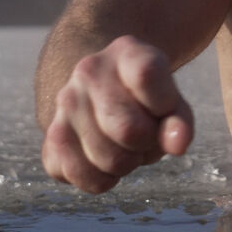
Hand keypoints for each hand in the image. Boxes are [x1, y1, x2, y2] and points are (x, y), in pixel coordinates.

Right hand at [41, 35, 194, 192]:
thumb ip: (179, 120)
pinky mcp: (51, 137)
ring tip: (127, 145)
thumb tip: (177, 146)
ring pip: (108, 160)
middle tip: (146, 134)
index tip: (165, 108)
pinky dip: (103, 179)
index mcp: (125, 52)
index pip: (147, 75)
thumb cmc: (145, 96)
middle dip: (147, 143)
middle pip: (128, 130)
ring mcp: (64, 104)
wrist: (101, 87)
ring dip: (128, 164)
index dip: (165, 104)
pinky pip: (82, 176)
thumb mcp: (169, 98)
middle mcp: (88, 73)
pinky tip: (105, 159)